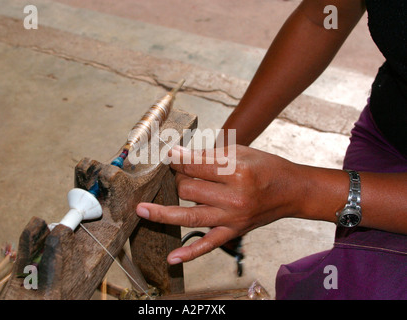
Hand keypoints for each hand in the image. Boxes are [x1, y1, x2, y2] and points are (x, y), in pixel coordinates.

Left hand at [136, 144, 304, 263]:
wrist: (291, 191)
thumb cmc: (266, 167)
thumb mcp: (240, 151)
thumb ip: (209, 154)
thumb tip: (178, 155)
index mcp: (235, 171)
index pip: (194, 165)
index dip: (177, 159)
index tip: (167, 155)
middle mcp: (233, 196)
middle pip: (188, 188)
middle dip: (177, 178)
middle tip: (177, 173)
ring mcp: (232, 218)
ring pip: (189, 215)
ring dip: (162, 213)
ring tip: (141, 209)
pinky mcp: (233, 232)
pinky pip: (208, 245)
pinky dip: (189, 253)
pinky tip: (172, 257)